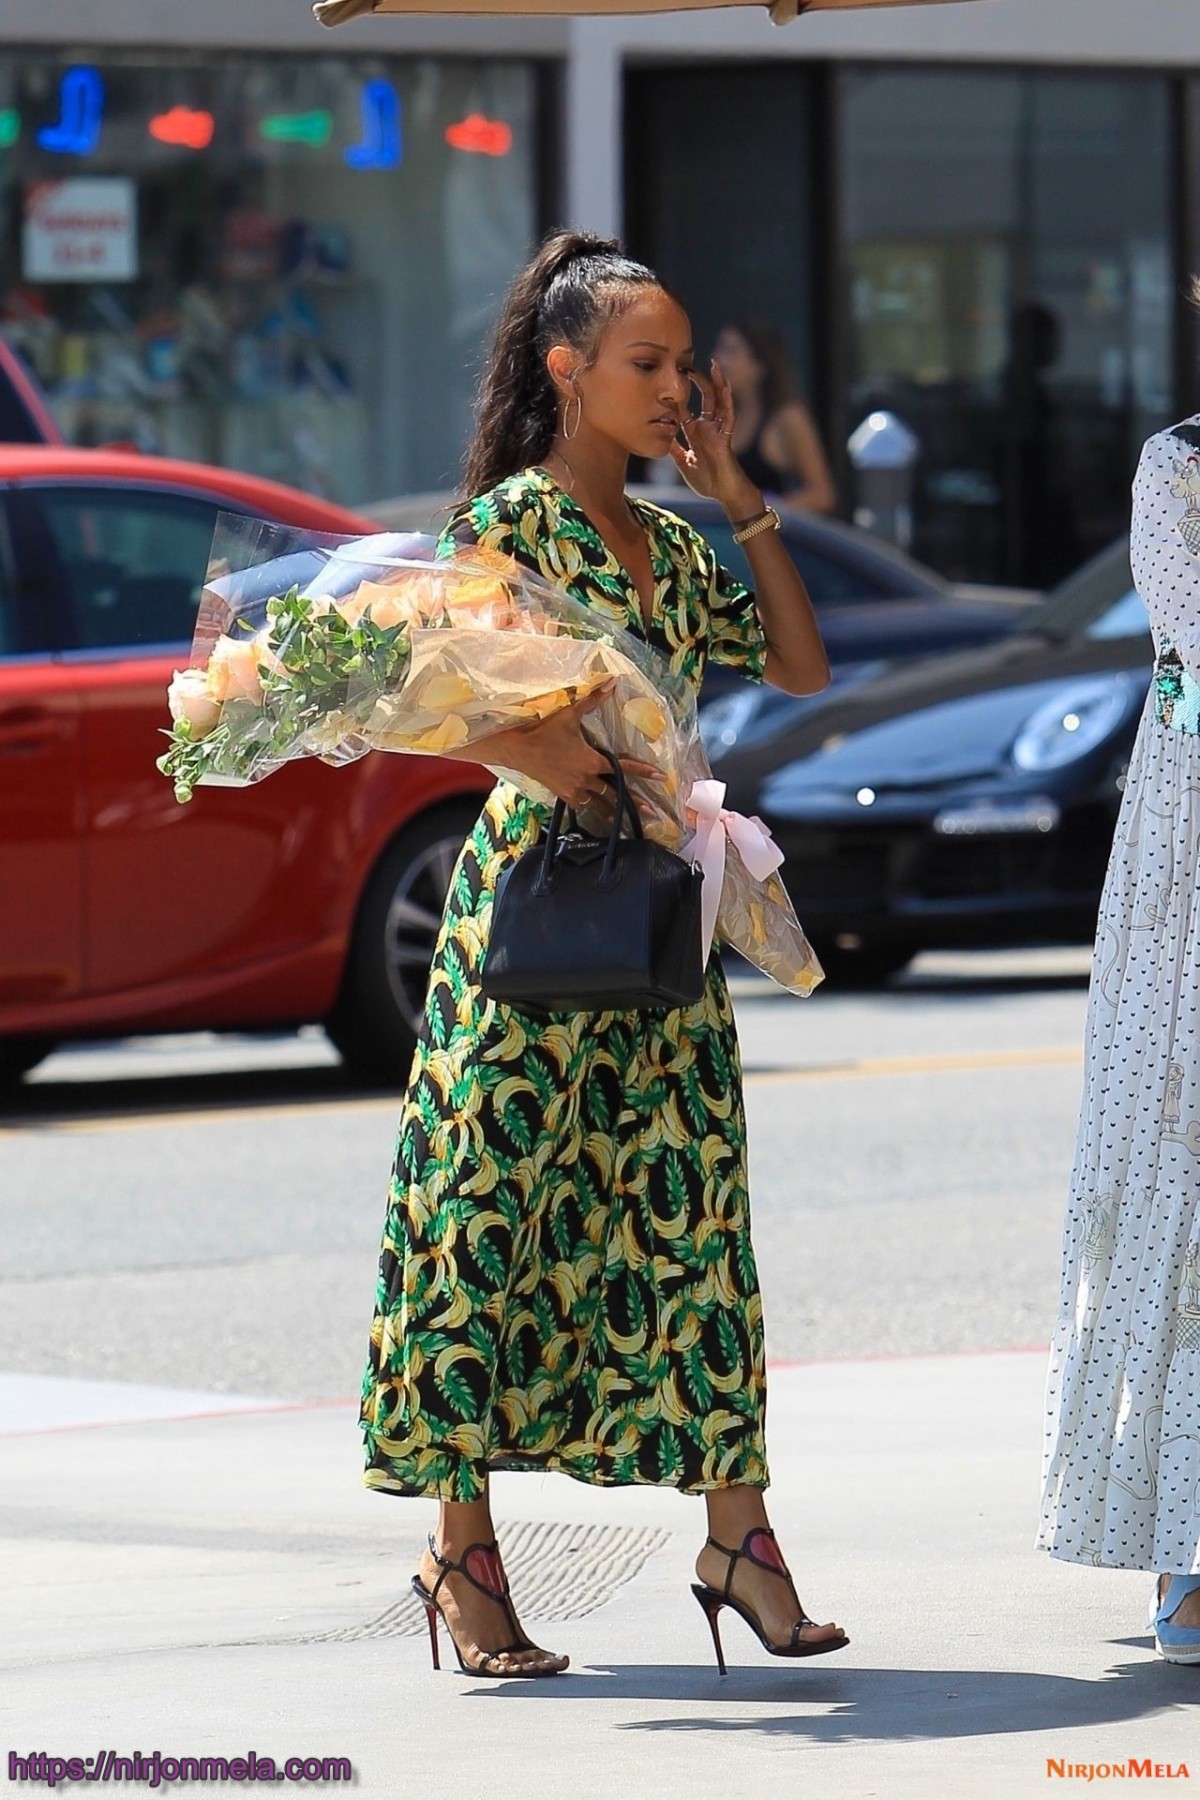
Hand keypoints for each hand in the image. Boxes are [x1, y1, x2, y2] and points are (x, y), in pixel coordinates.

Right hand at [486, 682, 658, 814]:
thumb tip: (612, 682)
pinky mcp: (563, 795)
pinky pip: (583, 806)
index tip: (660, 776)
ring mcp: (574, 790)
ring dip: (615, 812)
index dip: (643, 771)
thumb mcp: (569, 714)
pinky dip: (593, 811)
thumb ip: (593, 700)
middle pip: (615, 793)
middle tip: (651, 812)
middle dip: (634, 802)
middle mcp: (586, 779)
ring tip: (629, 821)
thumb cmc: (544, 731)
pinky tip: (599, 816)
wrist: (517, 748)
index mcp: (592, 761)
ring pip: (600, 804)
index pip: (624, 767)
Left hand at [668, 360, 760, 516]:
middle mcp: (708, 428)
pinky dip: (727, 402)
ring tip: (715, 365)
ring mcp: (718, 431)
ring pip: (719, 402)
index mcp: (696, 433)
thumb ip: (674, 449)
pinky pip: (728, 417)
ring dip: (718, 383)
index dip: (678, 396)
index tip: (667, 383)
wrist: (724, 495)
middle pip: (705, 399)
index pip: (686, 409)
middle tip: (688, 364)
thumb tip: (660, 437)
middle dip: (699, 381)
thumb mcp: (683, 463)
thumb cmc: (707, 481)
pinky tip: (726, 388)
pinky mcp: (725, 438)